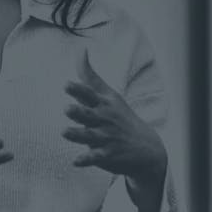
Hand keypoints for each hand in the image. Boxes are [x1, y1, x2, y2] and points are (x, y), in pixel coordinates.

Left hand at [63, 49, 167, 211]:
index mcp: (102, 104)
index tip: (66, 85)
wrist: (147, 147)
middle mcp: (103, 120)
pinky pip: (95, 158)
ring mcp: (106, 138)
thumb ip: (89, 75)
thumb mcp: (107, 94)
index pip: (89, 95)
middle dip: (78, 112)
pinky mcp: (106, 155)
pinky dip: (86, 159)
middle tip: (66, 108)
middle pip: (88, 115)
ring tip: (64, 132)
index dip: (78, 90)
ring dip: (77, 134)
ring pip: (88, 136)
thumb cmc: (119, 115)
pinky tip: (75, 161)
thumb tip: (80, 49)